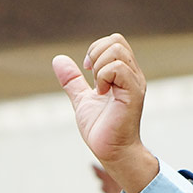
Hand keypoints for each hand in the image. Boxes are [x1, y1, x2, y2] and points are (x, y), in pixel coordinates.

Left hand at [52, 34, 157, 192]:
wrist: (112, 152)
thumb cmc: (102, 129)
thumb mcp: (82, 99)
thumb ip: (73, 81)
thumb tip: (58, 59)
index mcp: (123, 74)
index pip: (115, 41)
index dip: (96, 48)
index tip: (87, 69)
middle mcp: (132, 75)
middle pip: (116, 40)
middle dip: (95, 52)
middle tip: (90, 76)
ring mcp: (134, 83)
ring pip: (117, 51)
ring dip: (99, 66)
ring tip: (98, 88)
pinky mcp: (133, 94)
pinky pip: (118, 69)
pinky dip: (103, 76)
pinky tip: (101, 93)